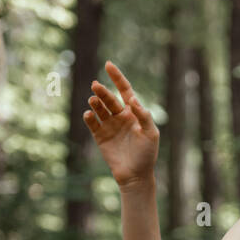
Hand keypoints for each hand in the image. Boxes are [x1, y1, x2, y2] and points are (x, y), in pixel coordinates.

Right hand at [82, 60, 158, 187]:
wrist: (135, 175)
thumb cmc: (147, 154)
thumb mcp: (150, 134)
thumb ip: (143, 115)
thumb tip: (132, 99)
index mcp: (133, 113)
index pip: (124, 90)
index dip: (117, 77)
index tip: (108, 64)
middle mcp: (120, 116)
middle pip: (109, 98)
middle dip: (103, 91)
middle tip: (96, 86)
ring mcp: (109, 125)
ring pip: (99, 109)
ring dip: (96, 103)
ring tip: (93, 100)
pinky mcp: (100, 136)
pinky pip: (92, 123)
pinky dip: (89, 117)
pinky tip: (89, 114)